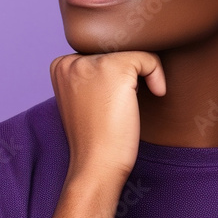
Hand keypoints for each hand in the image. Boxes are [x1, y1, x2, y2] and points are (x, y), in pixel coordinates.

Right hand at [49, 50, 165, 185]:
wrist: (96, 165)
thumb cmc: (93, 139)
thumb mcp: (81, 99)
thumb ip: (89, 76)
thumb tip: (119, 58)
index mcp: (60, 66)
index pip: (100, 55)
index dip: (111, 77)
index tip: (108, 104)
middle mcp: (71, 60)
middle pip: (115, 52)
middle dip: (124, 77)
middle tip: (116, 108)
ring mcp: (91, 63)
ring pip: (130, 55)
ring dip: (137, 79)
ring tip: (124, 106)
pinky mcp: (114, 68)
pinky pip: (147, 59)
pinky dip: (157, 75)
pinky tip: (155, 94)